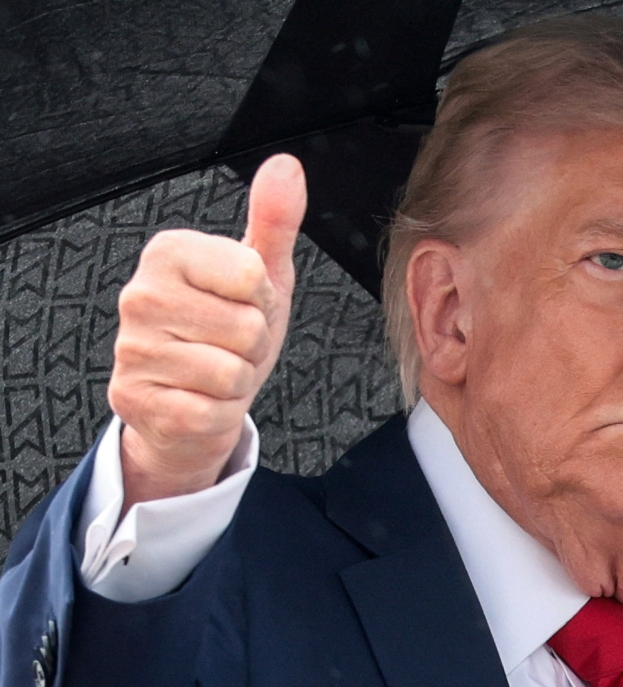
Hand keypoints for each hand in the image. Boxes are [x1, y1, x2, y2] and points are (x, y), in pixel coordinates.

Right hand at [108, 155, 306, 509]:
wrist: (193, 398)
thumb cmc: (228, 328)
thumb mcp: (261, 273)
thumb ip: (275, 220)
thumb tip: (286, 166)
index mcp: (168, 253)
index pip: (253, 275)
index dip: (262, 299)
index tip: (243, 304)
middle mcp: (139, 295)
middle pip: (247, 327)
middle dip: (253, 345)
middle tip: (229, 345)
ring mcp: (131, 350)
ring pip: (232, 372)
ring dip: (238, 381)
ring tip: (215, 371)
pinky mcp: (133, 401)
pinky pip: (212, 411)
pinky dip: (220, 412)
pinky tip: (199, 399)